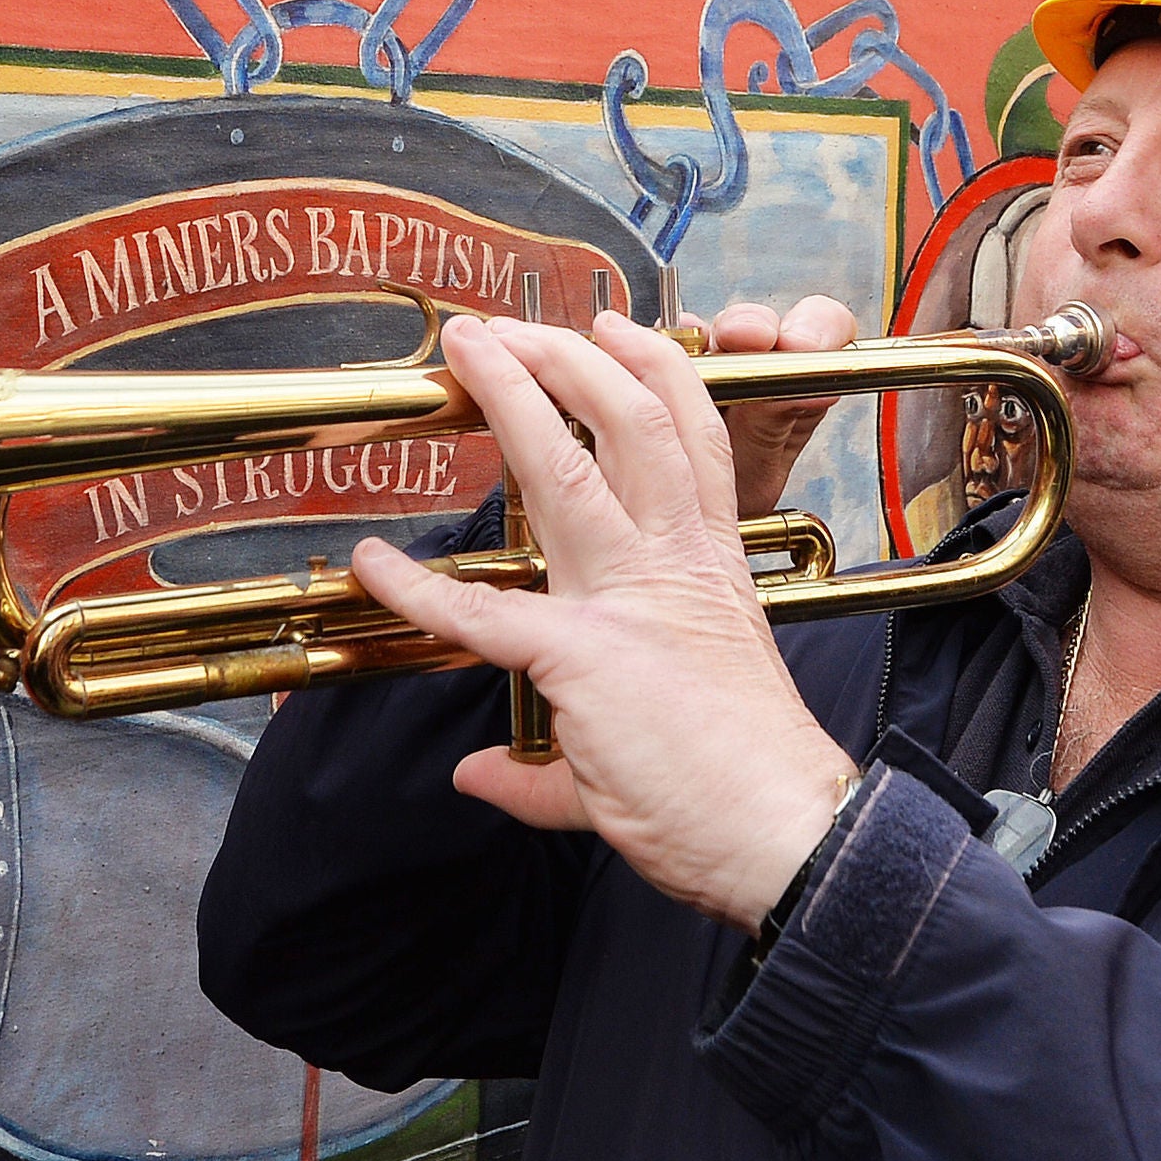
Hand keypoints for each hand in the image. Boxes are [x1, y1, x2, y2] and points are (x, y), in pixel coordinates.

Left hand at [350, 311, 858, 927]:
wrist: (787, 837)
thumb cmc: (738, 790)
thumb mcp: (651, 744)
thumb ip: (547, 763)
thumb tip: (477, 776)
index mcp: (708, 570)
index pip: (688, 440)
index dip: (651, 371)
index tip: (614, 330)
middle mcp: (674, 566)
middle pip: (630, 423)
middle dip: (569, 356)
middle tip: (515, 324)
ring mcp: (629, 603)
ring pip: (568, 466)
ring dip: (514, 395)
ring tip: (474, 346)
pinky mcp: (583, 656)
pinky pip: (479, 612)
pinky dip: (415, 587)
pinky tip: (373, 563)